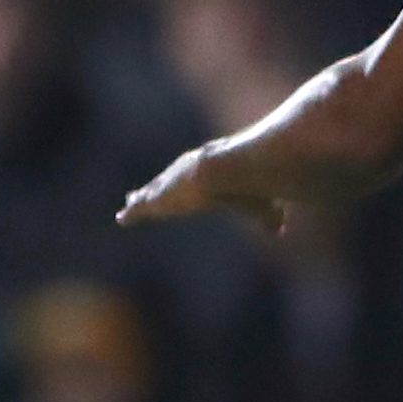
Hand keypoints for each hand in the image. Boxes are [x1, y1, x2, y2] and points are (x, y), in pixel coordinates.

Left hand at [118, 143, 287, 231]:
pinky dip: (134, 214)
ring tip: (130, 202)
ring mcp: (172, 186)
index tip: (180, 188)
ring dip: (142, 199)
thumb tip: (279, 231)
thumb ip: (269, 218)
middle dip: (158, 187)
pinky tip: (123, 219)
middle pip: (170, 183)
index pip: (194, 180)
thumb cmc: (250, 183)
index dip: (185, 185)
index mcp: (209, 176)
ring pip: (154, 193)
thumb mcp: (263, 204)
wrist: (230, 171)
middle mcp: (187, 178)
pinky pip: (143, 208)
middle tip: (146, 191)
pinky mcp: (162, 199)